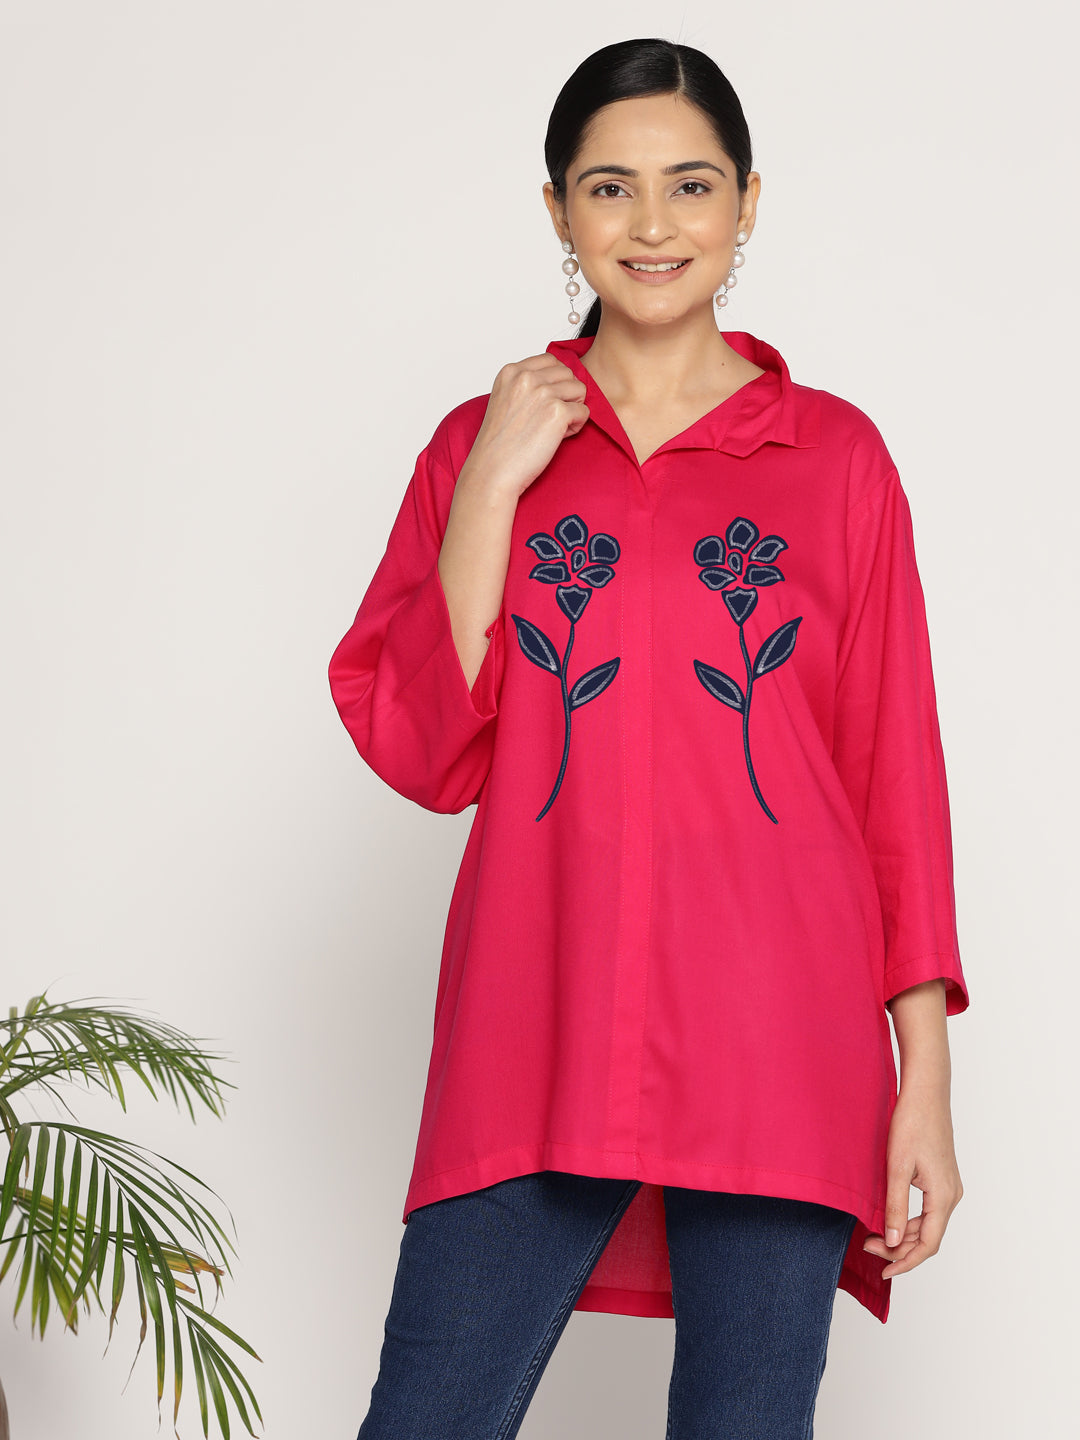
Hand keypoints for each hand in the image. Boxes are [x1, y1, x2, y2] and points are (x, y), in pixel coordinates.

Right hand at [462, 355, 589, 500]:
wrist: (492, 472)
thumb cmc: (498, 444)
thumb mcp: (505, 400)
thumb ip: (527, 384)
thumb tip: (560, 378)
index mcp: (511, 371)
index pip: (551, 361)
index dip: (555, 383)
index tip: (543, 404)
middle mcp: (526, 377)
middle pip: (568, 374)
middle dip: (566, 396)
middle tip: (549, 419)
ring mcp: (543, 393)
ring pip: (580, 390)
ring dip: (572, 410)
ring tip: (553, 428)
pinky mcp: (557, 412)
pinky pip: (584, 412)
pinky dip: (575, 427)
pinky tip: (556, 438)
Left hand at [862, 1085, 963, 1278]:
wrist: (925, 1092)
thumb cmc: (912, 1122)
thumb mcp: (897, 1167)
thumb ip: (895, 1207)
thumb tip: (895, 1243)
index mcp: (944, 1196)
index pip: (929, 1244)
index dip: (906, 1262)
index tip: (884, 1271)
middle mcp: (951, 1195)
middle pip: (928, 1237)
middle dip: (899, 1248)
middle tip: (868, 1246)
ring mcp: (948, 1186)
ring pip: (928, 1224)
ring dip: (903, 1234)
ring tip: (873, 1234)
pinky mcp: (941, 1177)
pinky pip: (927, 1209)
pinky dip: (909, 1219)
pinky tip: (888, 1217)